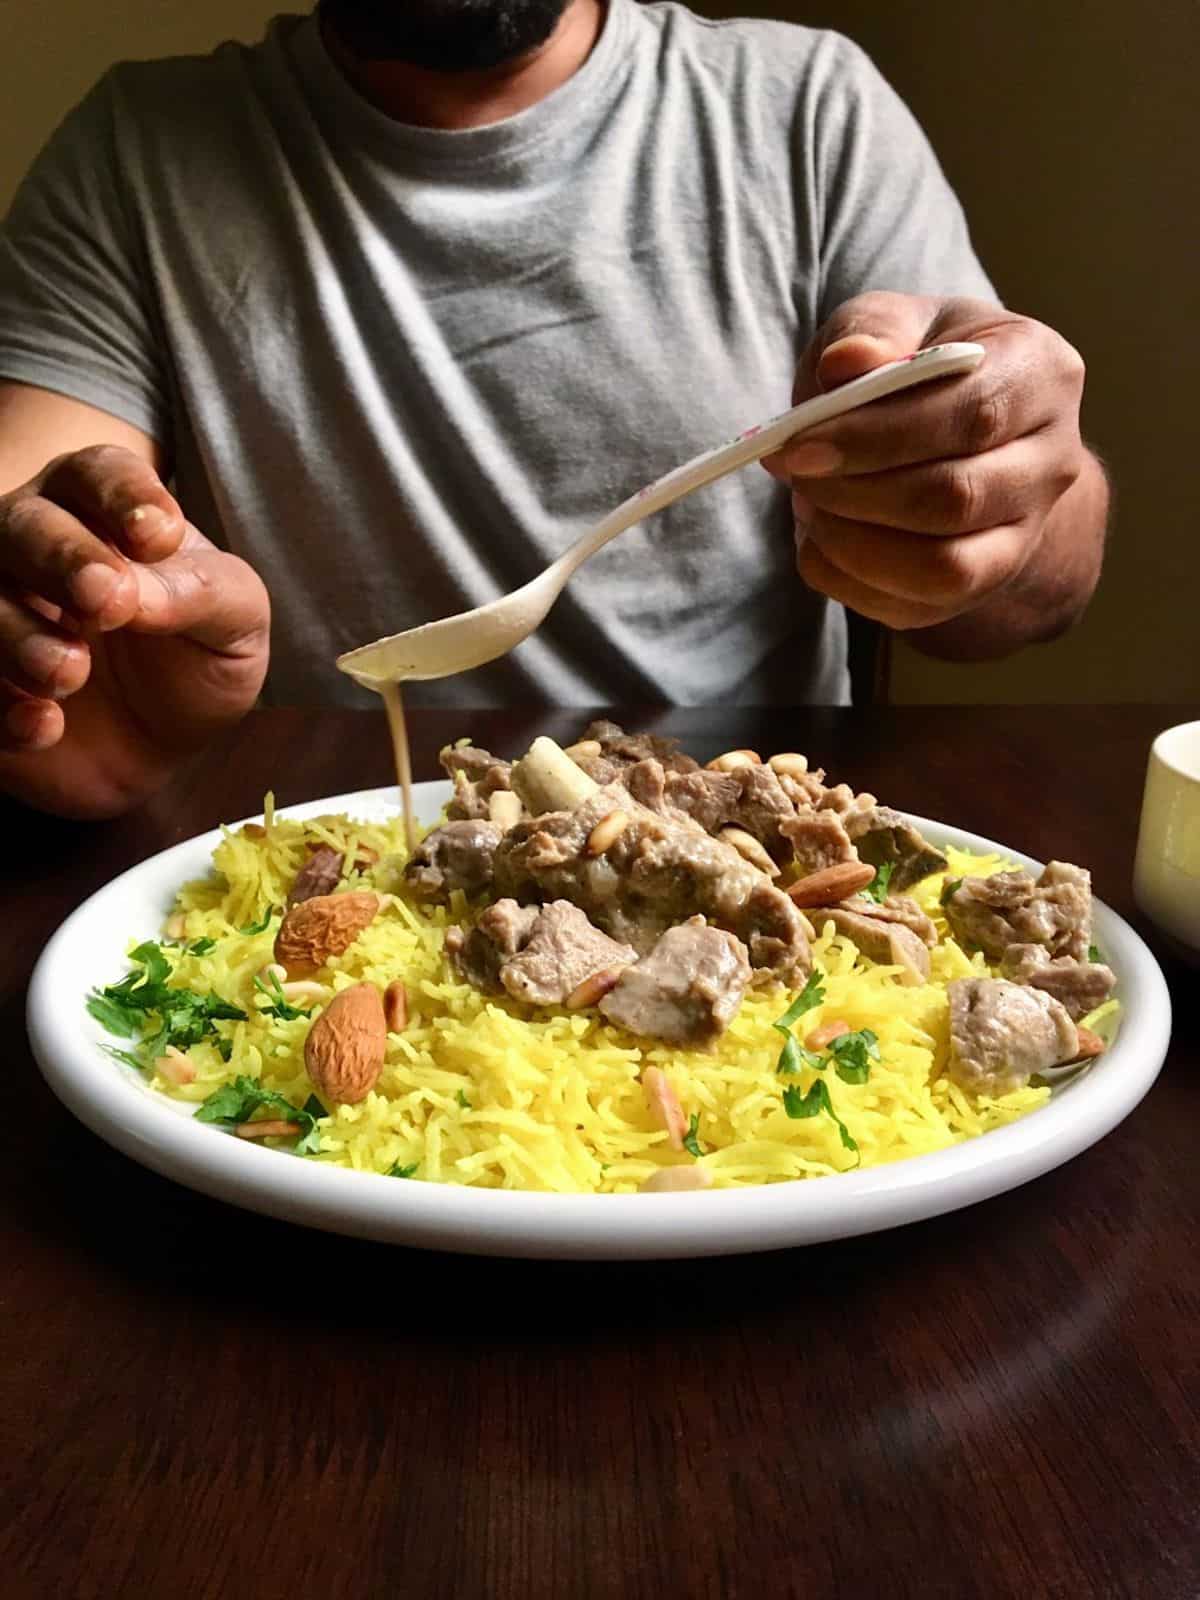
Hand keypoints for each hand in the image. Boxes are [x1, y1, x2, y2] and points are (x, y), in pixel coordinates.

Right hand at [0, 445, 268, 814]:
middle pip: (26, 523)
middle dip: (63, 556)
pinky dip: (2, 704)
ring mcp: (1, 607)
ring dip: (22, 635)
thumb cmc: (197, 660)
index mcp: (105, 511)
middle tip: (107, 598)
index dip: (123, 495)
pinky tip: (43, 726)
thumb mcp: (235, 624)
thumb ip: (203, 593)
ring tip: (71, 672)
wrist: (165, 746)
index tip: (159, 535)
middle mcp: (39, 545)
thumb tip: (139, 590)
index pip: (100, 474)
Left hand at [765, 292, 1088, 631]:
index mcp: (1042, 375)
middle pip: (957, 499)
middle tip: (794, 471)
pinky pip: (912, 608)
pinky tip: (820, 537)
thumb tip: (847, 362)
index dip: (878, 437)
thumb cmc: (918, 363)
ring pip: (942, 569)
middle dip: (856, 492)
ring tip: (808, 502)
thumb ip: (872, 331)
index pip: (973, 415)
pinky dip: (846, 578)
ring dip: (852, 543)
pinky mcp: (980, 588)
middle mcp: (1052, 463)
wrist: (950, 429)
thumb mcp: (894, 321)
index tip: (800, 444)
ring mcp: (1023, 536)